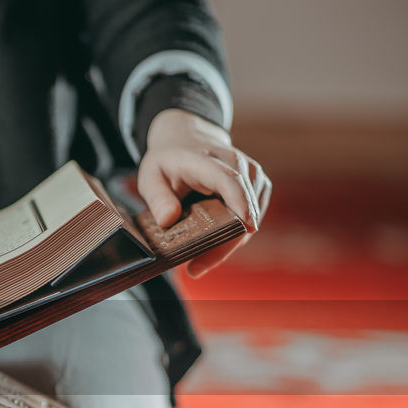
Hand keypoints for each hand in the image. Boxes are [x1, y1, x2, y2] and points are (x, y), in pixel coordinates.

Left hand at [136, 108, 271, 277]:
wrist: (186, 139)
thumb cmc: (167, 161)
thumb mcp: (150, 176)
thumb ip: (157, 198)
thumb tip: (169, 220)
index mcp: (206, 159)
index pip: (229, 179)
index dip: (240, 202)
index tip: (247, 228)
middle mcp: (236, 162)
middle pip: (243, 204)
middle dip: (225, 241)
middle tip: (196, 268)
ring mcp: (250, 173)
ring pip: (251, 214)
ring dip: (230, 242)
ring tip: (200, 262)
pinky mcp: (257, 184)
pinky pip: (253, 215)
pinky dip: (237, 234)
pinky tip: (216, 246)